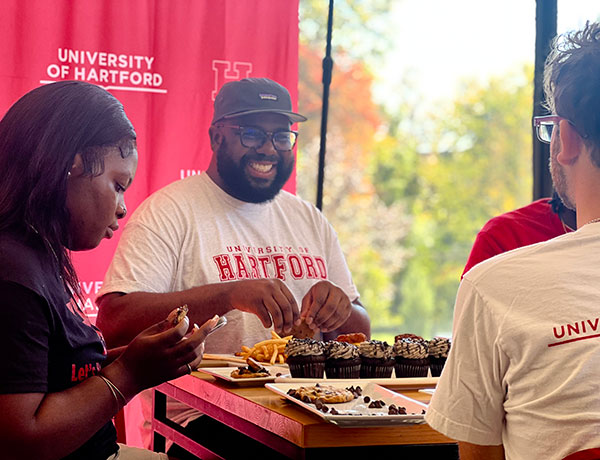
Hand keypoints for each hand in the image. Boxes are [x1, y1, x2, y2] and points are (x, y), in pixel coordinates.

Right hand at [104, 310, 218, 398]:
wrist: (128, 377)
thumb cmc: (135, 352)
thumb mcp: (145, 334)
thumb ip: (163, 324)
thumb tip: (178, 312)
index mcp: (157, 345)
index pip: (177, 332)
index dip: (185, 323)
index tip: (185, 318)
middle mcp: (166, 357)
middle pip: (191, 344)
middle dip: (205, 330)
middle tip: (213, 320)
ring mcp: (171, 367)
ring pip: (194, 355)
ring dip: (202, 342)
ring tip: (200, 333)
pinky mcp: (174, 375)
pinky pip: (192, 366)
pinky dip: (199, 356)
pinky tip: (198, 347)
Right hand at [226, 279, 298, 333]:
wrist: (233, 291)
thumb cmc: (253, 293)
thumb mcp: (268, 290)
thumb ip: (280, 298)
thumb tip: (294, 316)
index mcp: (278, 283)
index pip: (292, 300)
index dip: (295, 314)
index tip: (297, 323)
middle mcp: (272, 286)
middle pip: (286, 307)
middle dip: (289, 321)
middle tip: (288, 329)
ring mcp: (263, 294)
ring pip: (277, 313)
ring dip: (279, 324)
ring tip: (278, 330)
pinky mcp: (254, 302)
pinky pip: (265, 317)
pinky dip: (268, 323)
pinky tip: (267, 325)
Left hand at [300, 281, 351, 332]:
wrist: (331, 295)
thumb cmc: (317, 296)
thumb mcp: (309, 298)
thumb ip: (306, 307)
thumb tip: (303, 317)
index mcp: (324, 285)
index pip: (319, 299)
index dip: (313, 312)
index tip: (308, 321)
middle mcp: (336, 290)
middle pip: (330, 307)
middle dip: (320, 319)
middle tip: (313, 327)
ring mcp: (344, 298)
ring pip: (337, 314)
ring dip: (327, 324)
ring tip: (318, 329)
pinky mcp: (348, 307)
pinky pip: (342, 318)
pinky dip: (333, 326)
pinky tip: (325, 329)